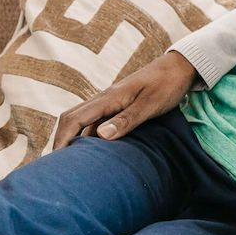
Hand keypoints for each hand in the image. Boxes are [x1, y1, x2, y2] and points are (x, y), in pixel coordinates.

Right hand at [52, 52, 197, 149]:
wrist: (179, 67)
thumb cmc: (167, 85)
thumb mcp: (149, 105)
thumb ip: (126, 120)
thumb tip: (100, 136)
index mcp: (108, 98)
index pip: (74, 119)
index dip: (62, 140)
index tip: (56, 162)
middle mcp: (104, 99)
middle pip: (71, 118)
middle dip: (61, 140)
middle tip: (57, 167)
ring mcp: (110, 102)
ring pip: (82, 120)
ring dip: (73, 138)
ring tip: (72, 163)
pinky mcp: (118, 105)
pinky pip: (95, 121)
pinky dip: (88, 135)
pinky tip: (94, 151)